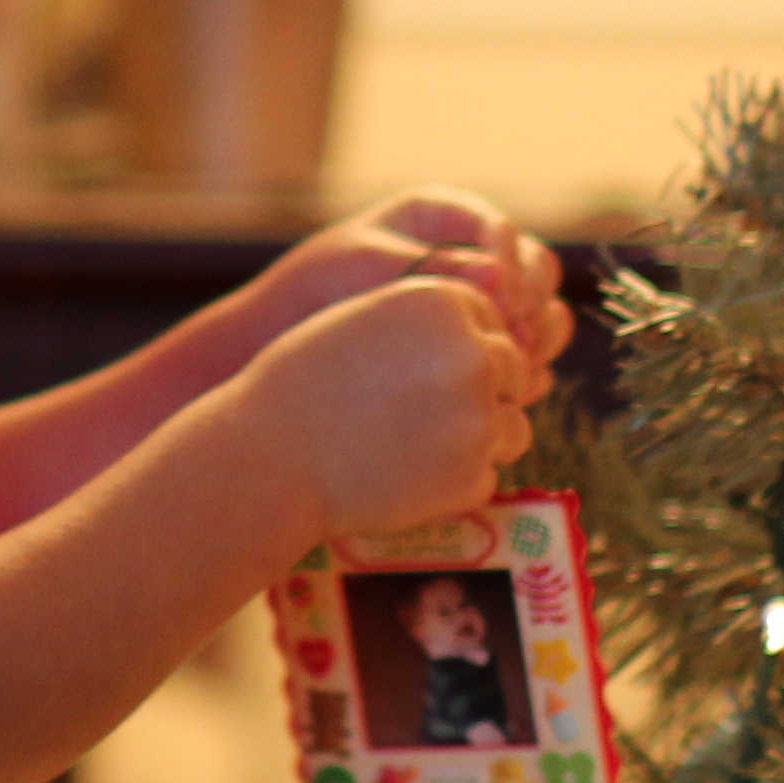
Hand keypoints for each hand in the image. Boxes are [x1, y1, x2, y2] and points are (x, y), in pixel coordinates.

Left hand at [219, 189, 563, 367]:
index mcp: (445, 219)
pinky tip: (503, 394)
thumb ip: (431, 267)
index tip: (500, 295)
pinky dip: (525, 375)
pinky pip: (525, 362)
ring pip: (542, 319)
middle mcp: (473, 258)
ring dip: (538, 341)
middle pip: (538, 274)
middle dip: (533, 304)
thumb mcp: (366, 266)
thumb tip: (498, 275)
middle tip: (512, 335)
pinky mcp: (480, 353)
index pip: (503, 232)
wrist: (285, 345)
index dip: (512, 262)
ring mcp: (483, 309)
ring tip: (513, 366)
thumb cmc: (317, 289)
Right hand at [243, 273, 543, 545]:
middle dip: (482, 390)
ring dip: (480, 437)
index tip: (428, 369)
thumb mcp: (360, 319)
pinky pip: (488, 475)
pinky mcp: (473, 475)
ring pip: (513, 425)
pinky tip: (410, 477)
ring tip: (420, 446)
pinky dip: (458, 481)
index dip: (463, 346)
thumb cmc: (299, 384)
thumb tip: (478, 332)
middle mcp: (472, 352)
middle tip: (430, 413)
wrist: (270, 458)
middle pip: (512, 368)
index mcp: (443, 301)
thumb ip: (424, 321)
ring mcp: (478, 416)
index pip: (491, 318)